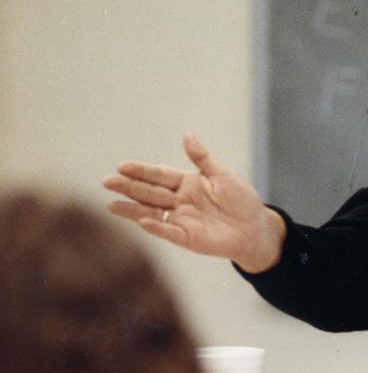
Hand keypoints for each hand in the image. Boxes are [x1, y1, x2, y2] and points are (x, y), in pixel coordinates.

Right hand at [102, 133, 285, 271]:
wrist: (255, 228)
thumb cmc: (242, 200)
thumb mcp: (224, 175)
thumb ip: (203, 158)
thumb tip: (188, 135)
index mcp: (187, 183)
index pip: (159, 175)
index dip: (141, 171)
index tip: (122, 165)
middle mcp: (179, 201)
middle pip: (150, 192)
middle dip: (129, 187)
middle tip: (107, 181)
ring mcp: (181, 219)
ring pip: (152, 212)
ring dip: (132, 209)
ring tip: (111, 204)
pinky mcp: (187, 237)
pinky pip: (169, 231)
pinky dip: (156, 227)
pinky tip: (142, 221)